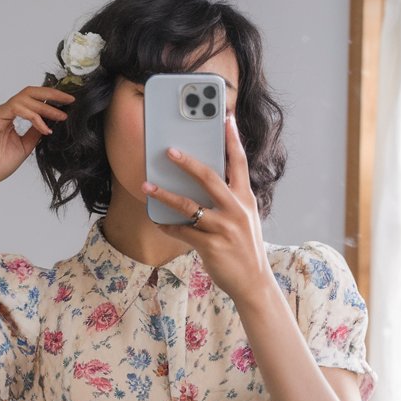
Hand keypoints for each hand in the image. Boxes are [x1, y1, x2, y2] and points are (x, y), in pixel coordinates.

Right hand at [0, 85, 73, 191]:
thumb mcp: (24, 147)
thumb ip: (34, 133)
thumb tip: (49, 124)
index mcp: (10, 117)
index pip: (31, 100)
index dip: (50, 99)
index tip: (68, 105)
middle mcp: (3, 112)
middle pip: (29, 93)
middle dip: (52, 94)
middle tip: (70, 100)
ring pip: (25, 99)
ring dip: (45, 106)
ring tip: (61, 116)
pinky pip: (16, 108)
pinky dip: (33, 116)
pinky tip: (44, 126)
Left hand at [141, 116, 274, 306]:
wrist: (253, 282)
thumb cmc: (244, 247)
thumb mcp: (244, 218)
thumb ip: (230, 199)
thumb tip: (202, 181)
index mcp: (246, 199)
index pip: (240, 163)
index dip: (232, 139)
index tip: (226, 118)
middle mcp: (236, 210)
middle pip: (209, 178)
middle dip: (188, 162)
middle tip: (169, 150)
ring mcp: (224, 228)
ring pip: (188, 206)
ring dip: (164, 194)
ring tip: (147, 186)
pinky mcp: (211, 246)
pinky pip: (182, 231)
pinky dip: (167, 225)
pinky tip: (157, 220)